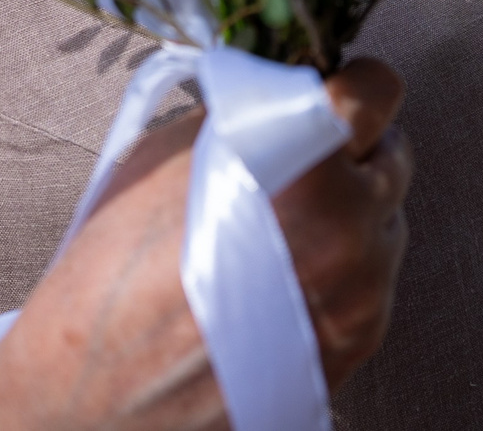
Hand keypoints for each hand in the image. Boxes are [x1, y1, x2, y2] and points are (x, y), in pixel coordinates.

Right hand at [0, 59, 412, 430]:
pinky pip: (373, 283)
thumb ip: (245, 115)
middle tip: (294, 164)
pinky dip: (341, 273)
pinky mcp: (358, 347)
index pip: (375, 91)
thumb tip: (285, 90)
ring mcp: (362, 296)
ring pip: (386, 224)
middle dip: (351, 153)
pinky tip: (277, 283)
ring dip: (349, 215)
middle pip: (392, 156)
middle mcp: (347, 229)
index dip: (352, 84)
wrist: (91, 401)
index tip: (334, 90)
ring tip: (275, 235)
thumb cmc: (110, 276)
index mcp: (300, 166)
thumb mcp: (165, 158)